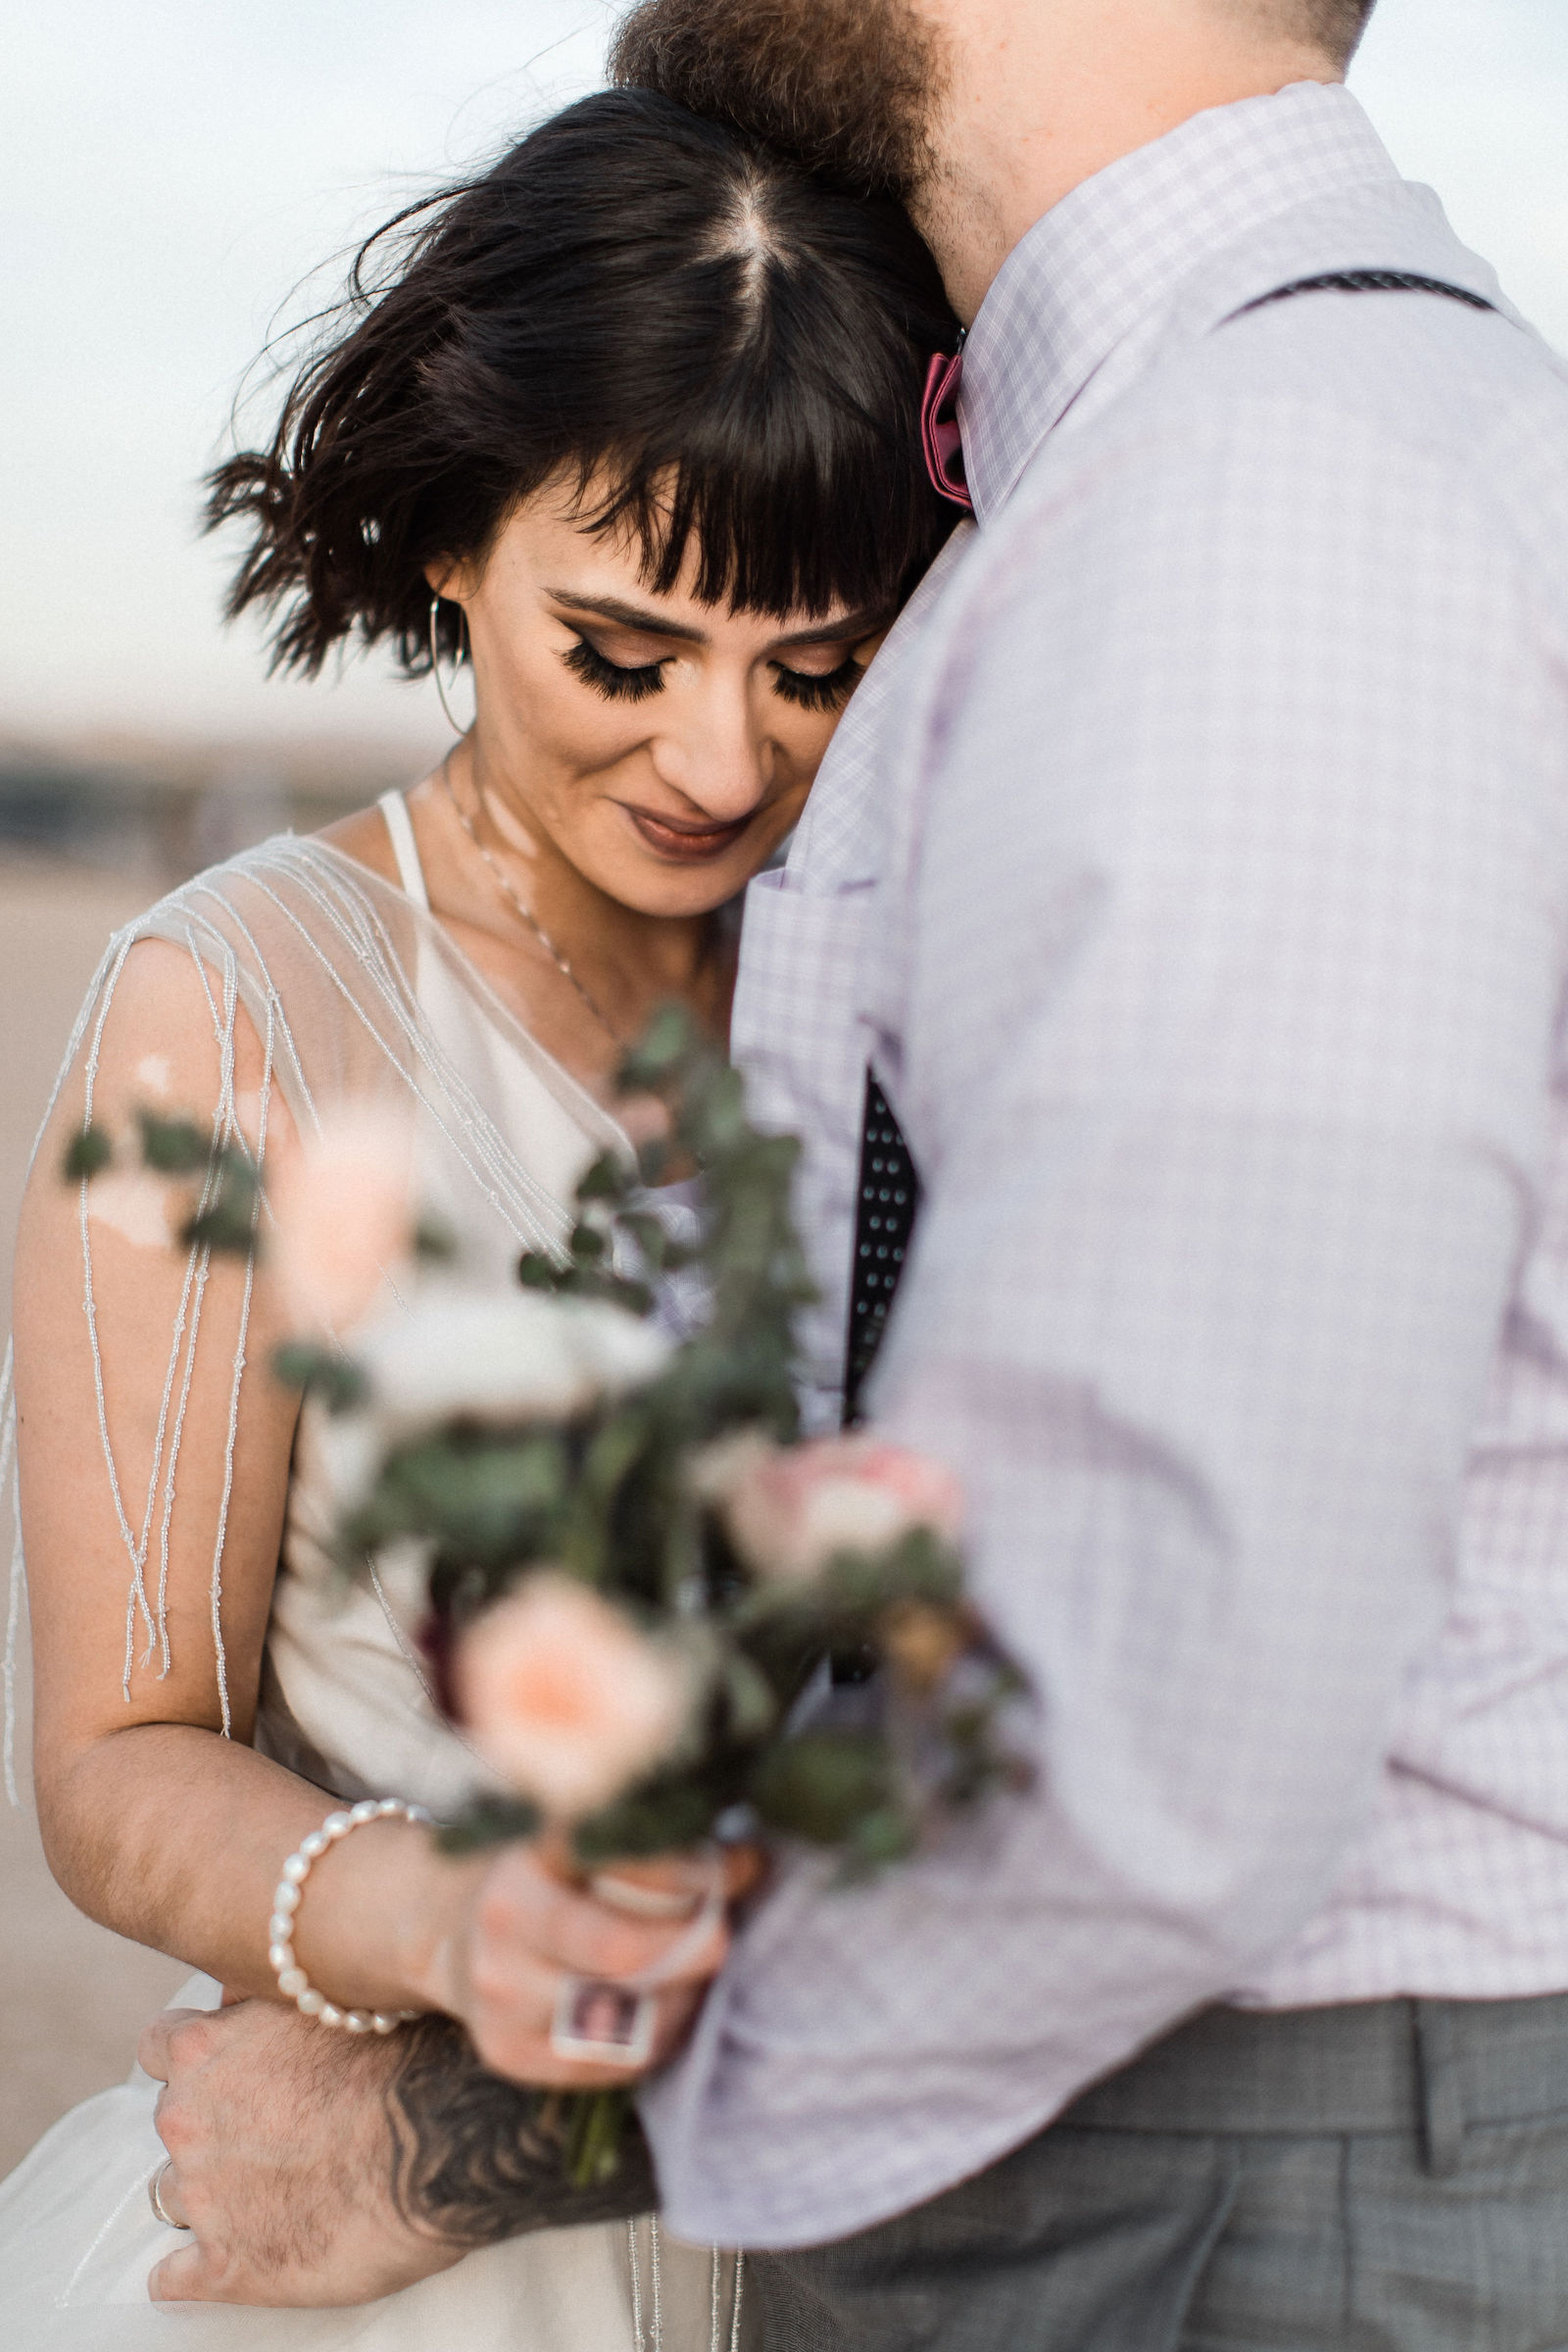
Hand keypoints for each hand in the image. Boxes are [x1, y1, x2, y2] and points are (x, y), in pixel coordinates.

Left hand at [140, 1999, 465, 2305]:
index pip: (159, 2044)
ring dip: (210, 2192)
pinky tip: (236, 2260)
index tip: (227, 2067)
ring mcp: (201, 2195)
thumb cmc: (401, 2055)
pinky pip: (176, 2278)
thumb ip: (269, 2001)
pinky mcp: (225, 2266)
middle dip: (211, 2122)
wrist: (442, 2137)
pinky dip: (196, 2271)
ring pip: (172, 2193)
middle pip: (172, 2118)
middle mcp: (187, 2118)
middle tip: (270, 2128)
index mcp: (206, 2047)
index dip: (194, 2058)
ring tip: (271, 2192)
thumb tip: (247, 1995)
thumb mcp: (325, 1999)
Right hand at [431, 1839, 758, 2088]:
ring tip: (693, 1971)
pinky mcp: (510, 2057)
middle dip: (691, 1945)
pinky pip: (610, 2063)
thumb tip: (747, 1858)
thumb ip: (651, 1848)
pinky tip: (663, 2006)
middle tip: (722, 1934)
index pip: (620, 1870)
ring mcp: (501, 2004)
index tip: (741, 1864)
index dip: (691, 1873)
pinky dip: (654, 2037)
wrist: (456, 1934)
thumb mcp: (578, 1841)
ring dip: (679, 1996)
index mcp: (522, 1865)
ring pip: (624, 2019)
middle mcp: (502, 1936)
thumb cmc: (543, 1878)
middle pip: (624, 1953)